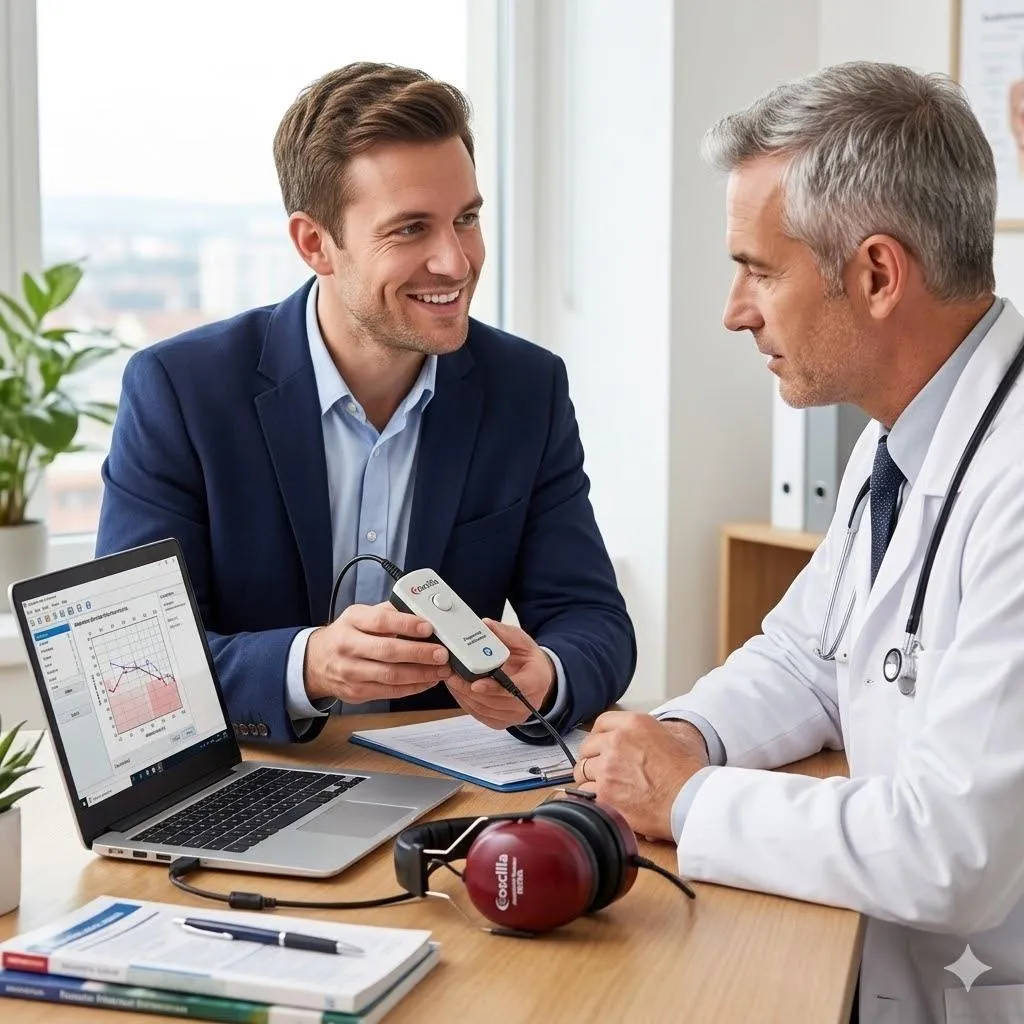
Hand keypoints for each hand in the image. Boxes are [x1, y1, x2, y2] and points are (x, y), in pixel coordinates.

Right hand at [304, 602, 451, 703]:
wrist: (316, 661)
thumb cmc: (346, 634)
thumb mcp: (360, 615)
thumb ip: (388, 613)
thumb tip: (420, 612)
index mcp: (352, 621)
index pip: (381, 622)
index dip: (407, 625)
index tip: (429, 627)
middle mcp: (348, 646)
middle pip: (388, 652)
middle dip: (420, 653)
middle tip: (442, 653)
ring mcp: (351, 672)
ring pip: (391, 676)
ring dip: (422, 674)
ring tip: (442, 669)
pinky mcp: (357, 692)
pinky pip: (390, 692)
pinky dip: (413, 687)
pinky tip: (428, 680)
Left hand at [445, 618, 554, 728]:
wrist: (536, 677)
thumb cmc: (528, 659)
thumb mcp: (521, 640)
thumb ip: (504, 633)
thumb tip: (486, 624)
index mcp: (537, 680)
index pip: (515, 688)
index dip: (494, 688)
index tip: (476, 684)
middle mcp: (528, 702)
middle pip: (494, 701)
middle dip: (469, 689)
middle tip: (452, 675)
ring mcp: (514, 715)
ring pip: (484, 709)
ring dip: (464, 695)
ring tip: (451, 679)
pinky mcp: (502, 722)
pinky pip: (479, 715)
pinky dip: (465, 702)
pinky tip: (457, 689)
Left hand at [573, 712, 709, 839]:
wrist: (692, 800)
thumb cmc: (688, 773)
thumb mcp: (672, 736)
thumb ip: (647, 733)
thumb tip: (637, 738)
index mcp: (633, 724)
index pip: (601, 723)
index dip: (599, 736)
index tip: (599, 746)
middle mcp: (616, 742)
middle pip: (587, 748)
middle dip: (592, 759)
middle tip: (600, 770)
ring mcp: (607, 768)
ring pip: (582, 772)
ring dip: (591, 780)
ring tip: (606, 788)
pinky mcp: (604, 795)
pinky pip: (586, 795)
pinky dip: (594, 799)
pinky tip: (608, 801)